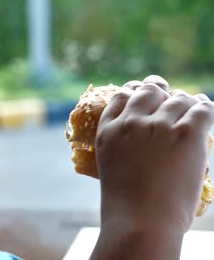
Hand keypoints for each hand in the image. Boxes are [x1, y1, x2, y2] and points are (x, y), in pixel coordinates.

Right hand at [91, 76, 213, 258]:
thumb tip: (144, 143)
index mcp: (109, 132)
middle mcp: (132, 123)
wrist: (141, 222)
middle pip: (149, 91)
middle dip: (160, 90)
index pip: (122, 97)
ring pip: (179, 99)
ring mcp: (159, 127)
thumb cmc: (126, 205)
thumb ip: (124, 148)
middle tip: (168, 95)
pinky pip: (202, 109)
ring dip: (186, 103)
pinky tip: (206, 111)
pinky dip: (206, 108)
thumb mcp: (112, 167)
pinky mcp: (186, 134)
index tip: (143, 93)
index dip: (134, 91)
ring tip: (192, 110)